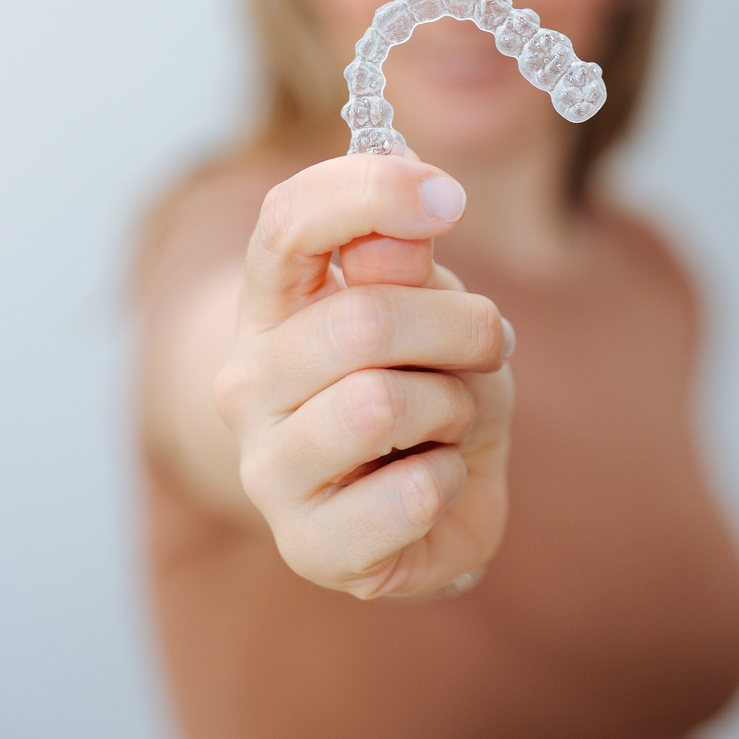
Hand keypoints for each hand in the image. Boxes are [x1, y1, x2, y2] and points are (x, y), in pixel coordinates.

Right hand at [214, 153, 513, 598]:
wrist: (426, 497)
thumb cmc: (425, 380)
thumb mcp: (433, 305)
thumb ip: (408, 266)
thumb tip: (402, 226)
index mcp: (271, 302)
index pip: (288, 221)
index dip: (371, 192)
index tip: (451, 197)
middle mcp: (247, 380)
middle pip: (362, 319)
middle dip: (461, 327)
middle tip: (491, 343)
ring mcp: (266, 468)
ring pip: (379, 405)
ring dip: (454, 406)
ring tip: (451, 418)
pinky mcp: (307, 546)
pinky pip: (410, 494)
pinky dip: (452, 481)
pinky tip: (435, 481)